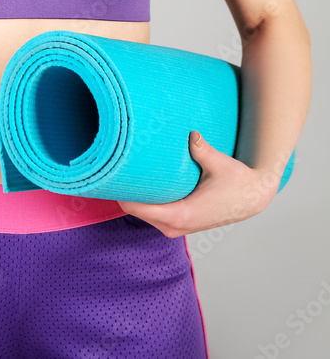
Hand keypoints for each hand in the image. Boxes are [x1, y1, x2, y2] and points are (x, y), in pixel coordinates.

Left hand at [116, 130, 279, 237]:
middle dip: (124, 192)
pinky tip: (143, 185)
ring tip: (127, 174)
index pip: (134, 208)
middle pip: (133, 210)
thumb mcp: (220, 164)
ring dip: (135, 197)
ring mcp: (176, 228)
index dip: (119, 192)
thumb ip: (203, 150)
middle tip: (115, 168)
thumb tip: (191, 134)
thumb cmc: (237, 182)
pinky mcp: (179, 225)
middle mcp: (174, 226)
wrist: (252, 198)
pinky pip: (153, 215)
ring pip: (142, 214)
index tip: (110, 175)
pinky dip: (146, 202)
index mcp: (180, 215)